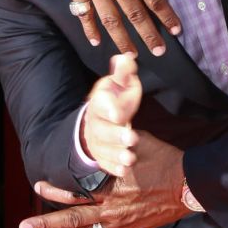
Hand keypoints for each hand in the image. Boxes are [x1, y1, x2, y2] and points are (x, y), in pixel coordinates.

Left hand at [18, 133, 187, 227]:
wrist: (190, 185)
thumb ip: (120, 140)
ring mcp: (122, 224)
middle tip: (23, 227)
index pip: (76, 193)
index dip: (55, 191)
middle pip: (73, 220)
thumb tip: (108, 124)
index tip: (38, 186)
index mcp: (111, 188)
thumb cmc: (166, 161)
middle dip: (46, 224)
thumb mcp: (140, 143)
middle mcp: (112, 210)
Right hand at [45, 0, 180, 53]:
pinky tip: (97, 41)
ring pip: (111, 19)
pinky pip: (84, 13)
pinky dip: (90, 29)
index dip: (167, 17)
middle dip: (149, 35)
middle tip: (159, 51)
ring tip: (132, 54)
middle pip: (135, 14)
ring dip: (123, 39)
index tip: (176, 31)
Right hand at [82, 53, 140, 176]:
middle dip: (116, 136)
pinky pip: (105, 163)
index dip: (110, 110)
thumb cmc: (115, 97)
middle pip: (102, 131)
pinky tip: (125, 170)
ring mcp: (97, 140)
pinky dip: (113, 167)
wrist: (101, 117)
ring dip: (117, 155)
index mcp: (99, 102)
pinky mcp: (102, 154)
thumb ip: (124, 72)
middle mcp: (95, 123)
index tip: (120, 115)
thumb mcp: (120, 82)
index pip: (101, 105)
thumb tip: (126, 58)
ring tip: (131, 158)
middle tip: (131, 138)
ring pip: (103, 150)